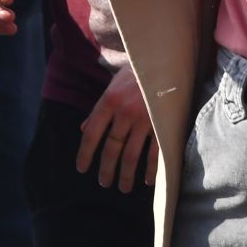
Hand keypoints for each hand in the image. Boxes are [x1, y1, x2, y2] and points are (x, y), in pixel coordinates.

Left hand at [76, 65, 157, 192]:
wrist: (165, 59)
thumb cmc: (137, 72)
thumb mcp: (113, 85)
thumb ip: (99, 109)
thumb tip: (84, 129)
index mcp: (109, 100)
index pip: (92, 133)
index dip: (85, 153)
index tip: (81, 168)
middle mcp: (124, 111)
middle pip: (112, 148)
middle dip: (106, 169)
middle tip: (104, 183)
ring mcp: (144, 118)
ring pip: (131, 155)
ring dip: (126, 174)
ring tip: (123, 187)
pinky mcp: (161, 123)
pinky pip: (154, 151)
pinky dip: (151, 169)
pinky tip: (147, 181)